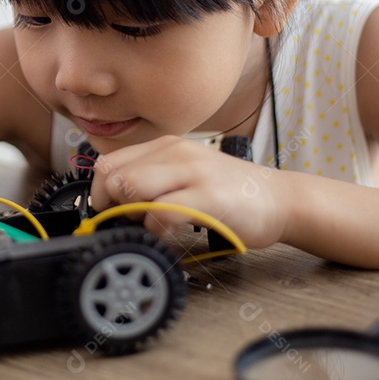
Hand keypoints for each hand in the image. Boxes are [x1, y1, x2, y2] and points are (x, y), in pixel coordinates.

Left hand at [89, 136, 289, 247]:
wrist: (279, 198)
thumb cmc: (229, 192)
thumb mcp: (184, 172)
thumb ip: (151, 178)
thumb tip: (111, 200)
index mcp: (165, 145)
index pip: (107, 161)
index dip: (99, 191)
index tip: (108, 211)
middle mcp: (175, 152)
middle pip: (113, 175)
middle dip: (110, 205)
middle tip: (130, 221)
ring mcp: (192, 172)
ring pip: (130, 187)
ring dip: (130, 215)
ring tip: (150, 224)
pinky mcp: (207, 197)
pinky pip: (159, 212)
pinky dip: (154, 229)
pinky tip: (169, 234)